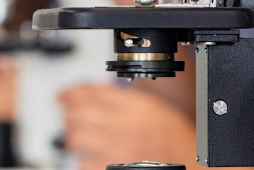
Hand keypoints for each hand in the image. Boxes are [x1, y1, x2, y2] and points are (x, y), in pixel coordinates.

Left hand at [60, 84, 196, 169]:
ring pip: (75, 138)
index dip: (72, 92)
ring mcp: (117, 152)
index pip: (92, 93)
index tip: (63, 94)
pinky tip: (91, 157)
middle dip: (69, 113)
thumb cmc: (176, 143)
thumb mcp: (154, 109)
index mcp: (137, 107)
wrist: (190, 168)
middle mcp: (126, 128)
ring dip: (73, 137)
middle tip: (68, 114)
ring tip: (79, 137)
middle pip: (79, 113)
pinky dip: (83, 160)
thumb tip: (94, 91)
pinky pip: (82, 163)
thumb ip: (125, 98)